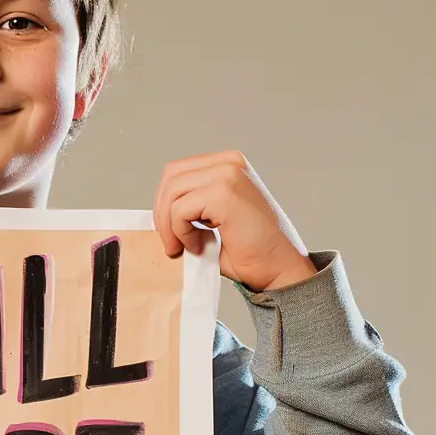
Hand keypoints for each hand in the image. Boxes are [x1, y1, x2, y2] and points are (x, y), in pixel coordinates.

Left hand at [152, 151, 317, 293]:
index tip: (170, 229)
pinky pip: (180, 209)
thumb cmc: (248, 250)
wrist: (279, 272)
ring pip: (171, 192)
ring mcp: (227, 175)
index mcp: (227, 164)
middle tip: (170, 242)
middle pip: (170, 177)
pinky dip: (181, 232)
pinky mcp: (224, 194)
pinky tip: (199, 245)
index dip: (164, 201)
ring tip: (184, 246)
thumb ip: (189, 203)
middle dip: (162, 212)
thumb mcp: (211, 216)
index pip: (177, 171)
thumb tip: (156, 208)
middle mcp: (229, 163)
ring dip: (169, 225)